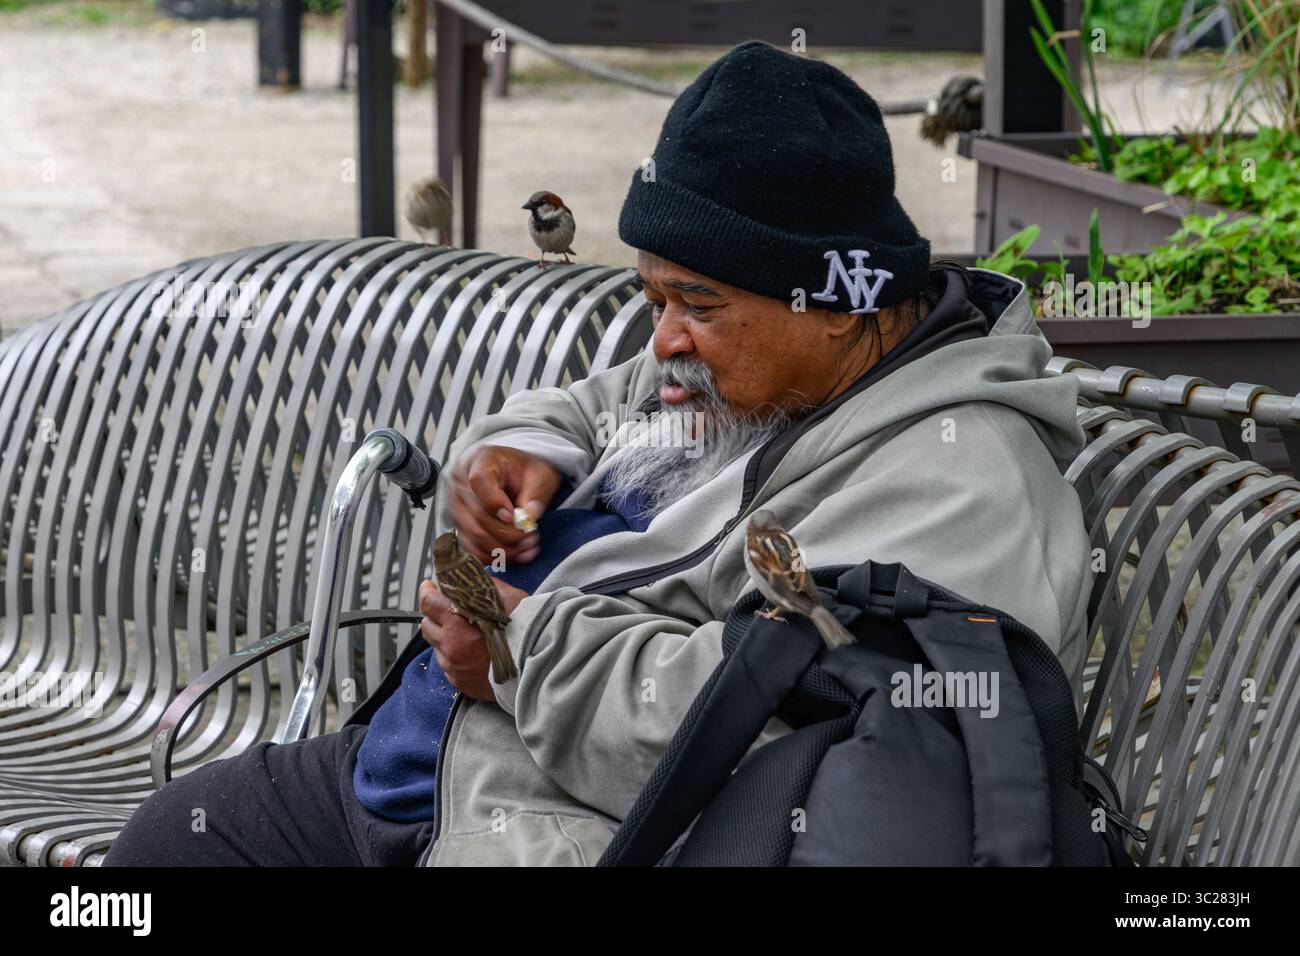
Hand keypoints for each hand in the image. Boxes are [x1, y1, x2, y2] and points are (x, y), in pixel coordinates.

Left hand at [418, 578, 531, 699]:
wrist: (540, 666)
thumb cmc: (527, 632)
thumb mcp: (510, 598)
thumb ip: (486, 587)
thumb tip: (474, 580)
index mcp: (459, 622)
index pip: (429, 602)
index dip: (427, 591)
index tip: (429, 587)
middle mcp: (451, 645)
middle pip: (427, 624)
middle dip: (435, 615)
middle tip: (448, 609)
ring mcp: (454, 666)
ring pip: (436, 646)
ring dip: (444, 637)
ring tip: (463, 633)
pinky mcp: (460, 681)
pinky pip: (448, 665)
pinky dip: (454, 656)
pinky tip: (471, 652)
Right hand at [449, 445, 562, 564]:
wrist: (511, 474)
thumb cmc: (523, 471)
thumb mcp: (539, 474)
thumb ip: (536, 492)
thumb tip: (529, 516)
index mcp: (480, 461)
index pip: (478, 482)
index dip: (495, 503)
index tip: (514, 517)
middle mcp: (461, 484)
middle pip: (477, 516)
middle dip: (507, 534)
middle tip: (530, 537)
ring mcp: (457, 507)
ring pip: (474, 536)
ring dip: (503, 549)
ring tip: (527, 547)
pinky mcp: (460, 526)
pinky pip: (472, 548)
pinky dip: (495, 556)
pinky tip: (516, 555)